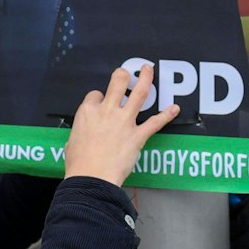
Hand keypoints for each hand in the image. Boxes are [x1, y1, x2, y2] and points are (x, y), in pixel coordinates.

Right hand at [62, 63, 178, 185]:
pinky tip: (174, 109)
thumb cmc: (79, 163)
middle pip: (119, 82)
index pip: (96, 94)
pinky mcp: (137, 135)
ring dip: (146, 80)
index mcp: (88, 112)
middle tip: (128, 72)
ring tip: (149, 70)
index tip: (102, 103)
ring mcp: (124, 122)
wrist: (91, 178)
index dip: (99, 98)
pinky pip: (155, 122)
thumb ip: (83, 129)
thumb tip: (87, 130)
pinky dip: (166, 115)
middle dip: (124, 74)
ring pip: (140, 94)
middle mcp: (107, 111)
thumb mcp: (73, 139)